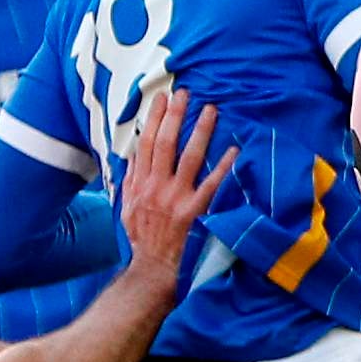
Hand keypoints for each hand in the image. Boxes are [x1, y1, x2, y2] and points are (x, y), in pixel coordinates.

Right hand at [113, 92, 231, 283]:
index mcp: (139, 184)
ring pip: (188, 157)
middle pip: (164, 143)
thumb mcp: (126, 208)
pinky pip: (211, 184)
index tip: (161, 98)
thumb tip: (133, 154)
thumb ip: (130, 180)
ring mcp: (175, 199)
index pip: (145, 143)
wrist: (152, 269)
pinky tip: (234, 150)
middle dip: (174, 115)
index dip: (153, 119)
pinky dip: (222, 166)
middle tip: (185, 92)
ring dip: (200, 131)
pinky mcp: (194, 212)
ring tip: (210, 109)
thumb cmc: (142, 238)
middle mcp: (155, 187)